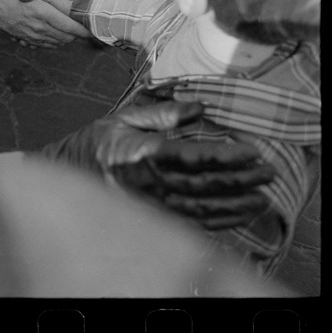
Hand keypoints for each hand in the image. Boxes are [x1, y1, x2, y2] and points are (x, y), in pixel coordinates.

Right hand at [0, 0, 90, 47]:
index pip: (71, 23)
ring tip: (74, 26)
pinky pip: (53, 45)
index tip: (94, 23)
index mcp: (43, 9)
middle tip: (88, 26)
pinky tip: (60, 30)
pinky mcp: (33, 42)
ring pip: (63, 41)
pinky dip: (61, 39)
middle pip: (70, 35)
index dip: (85, 26)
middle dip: (81, 32)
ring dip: (72, 36)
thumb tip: (78, 0)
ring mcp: (36, 36)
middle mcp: (40, 25)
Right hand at [70, 99, 274, 229]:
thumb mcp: (122, 118)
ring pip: (200, 209)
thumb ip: (161, 114)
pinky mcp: (149, 218)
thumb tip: (199, 108)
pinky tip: (235, 215)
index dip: (224, 156)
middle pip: (203, 185)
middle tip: (267, 173)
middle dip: (239, 180)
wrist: (64, 175)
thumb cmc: (94, 143)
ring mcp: (148, 204)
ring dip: (234, 205)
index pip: (191, 156)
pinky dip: (216, 222)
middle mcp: (147, 182)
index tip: (251, 152)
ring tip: (260, 198)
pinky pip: (188, 223)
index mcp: (141, 153)